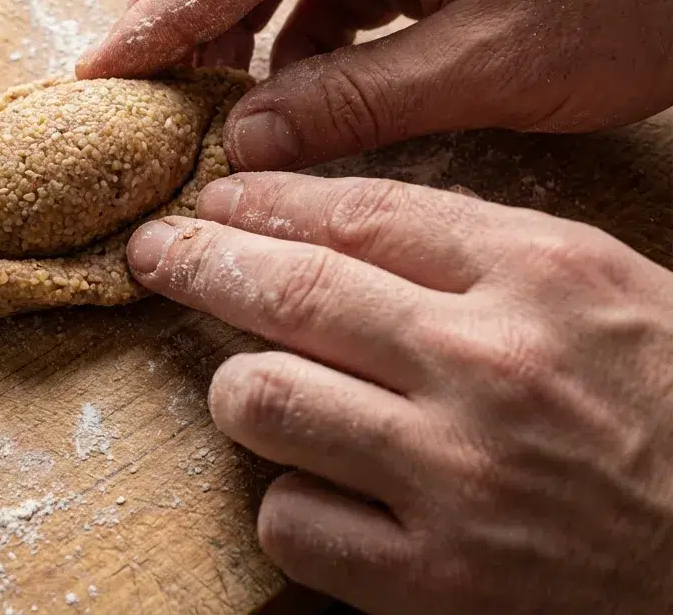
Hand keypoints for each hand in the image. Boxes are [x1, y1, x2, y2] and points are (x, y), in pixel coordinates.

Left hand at [128, 173, 672, 614]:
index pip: (361, 214)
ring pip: (266, 400)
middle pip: (293, 293)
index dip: (268, 202)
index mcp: (539, 277)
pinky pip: (291, 520)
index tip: (217, 201)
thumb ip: (473, 249)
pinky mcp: (434, 582)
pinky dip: (288, 499)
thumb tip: (332, 222)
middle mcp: (488, 367)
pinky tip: (321, 488)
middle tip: (157, 253)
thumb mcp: (597, 288)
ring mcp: (455, 478)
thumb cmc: (670, 405)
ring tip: (252, 385)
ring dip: (241, 388)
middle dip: (201, 264)